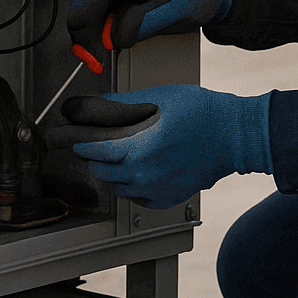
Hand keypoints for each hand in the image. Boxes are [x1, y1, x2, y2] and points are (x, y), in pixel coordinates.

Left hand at [46, 85, 272, 209]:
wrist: (234, 136)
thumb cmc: (201, 113)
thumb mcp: (158, 98)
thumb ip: (119, 104)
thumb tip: (88, 104)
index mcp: (138, 150)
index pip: (93, 150)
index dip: (76, 142)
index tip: (64, 137)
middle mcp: (143, 176)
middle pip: (100, 170)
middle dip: (94, 155)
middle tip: (92, 141)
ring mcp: (154, 190)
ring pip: (116, 185)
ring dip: (112, 170)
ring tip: (122, 151)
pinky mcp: (165, 199)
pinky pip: (135, 194)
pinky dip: (132, 182)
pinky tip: (142, 165)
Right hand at [69, 0, 230, 53]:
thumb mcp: (178, 10)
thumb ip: (146, 22)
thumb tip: (116, 38)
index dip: (85, 10)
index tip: (77, 32)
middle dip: (87, 29)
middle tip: (93, 58)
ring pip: (93, 10)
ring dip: (96, 33)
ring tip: (106, 54)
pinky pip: (103, 15)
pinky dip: (104, 32)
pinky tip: (114, 43)